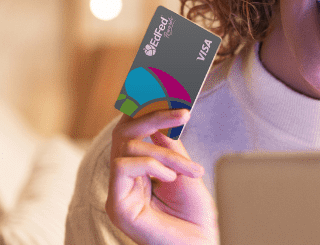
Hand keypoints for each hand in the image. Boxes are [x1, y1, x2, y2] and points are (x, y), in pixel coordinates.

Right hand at [106, 109, 217, 244]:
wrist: (202, 243)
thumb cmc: (196, 214)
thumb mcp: (184, 170)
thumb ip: (170, 146)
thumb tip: (162, 116)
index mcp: (139, 168)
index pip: (132, 128)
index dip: (144, 107)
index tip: (166, 89)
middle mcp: (124, 178)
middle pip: (124, 130)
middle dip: (153, 116)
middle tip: (184, 113)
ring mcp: (119, 192)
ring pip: (129, 147)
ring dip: (166, 154)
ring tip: (189, 171)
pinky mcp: (117, 206)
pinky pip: (123, 166)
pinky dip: (151, 166)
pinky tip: (170, 179)